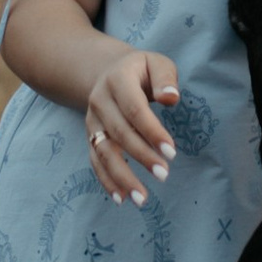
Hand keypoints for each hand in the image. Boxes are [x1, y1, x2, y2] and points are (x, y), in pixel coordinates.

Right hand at [82, 48, 176, 206]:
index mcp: (117, 80)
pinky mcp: (91, 136)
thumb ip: (165, 78)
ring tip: (142, 198)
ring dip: (122, 176)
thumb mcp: (156, 63)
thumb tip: (171, 98)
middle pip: (119, 132)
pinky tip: (122, 198)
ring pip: (104, 151)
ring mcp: (92, 120)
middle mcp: (99, 101)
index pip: (134, 109)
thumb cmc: (141, 71)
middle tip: (164, 174)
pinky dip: (107, 181)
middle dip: (141, 156)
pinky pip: (95, 161)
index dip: (152, 131)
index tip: (171, 152)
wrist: (107, 72)